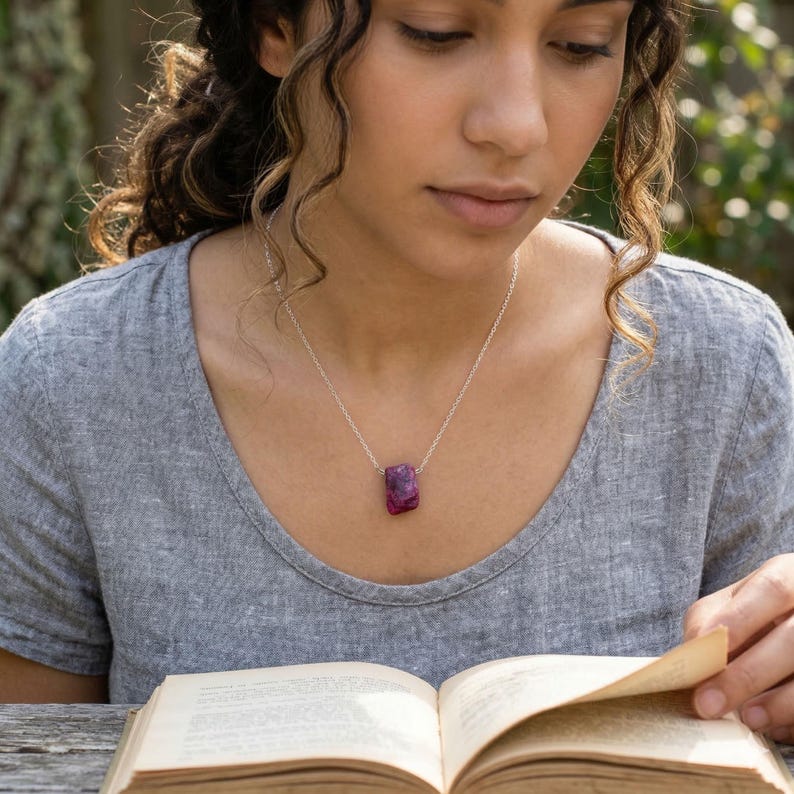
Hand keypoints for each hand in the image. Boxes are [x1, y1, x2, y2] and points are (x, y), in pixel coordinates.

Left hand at [684, 553, 793, 742]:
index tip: (706, 650)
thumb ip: (710, 620)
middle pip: (793, 638)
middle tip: (708, 704)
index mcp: (790, 576)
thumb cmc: (757, 611)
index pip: (772, 590)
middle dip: (748, 674)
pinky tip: (776, 728)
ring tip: (747, 719)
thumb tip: (692, 656)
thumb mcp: (735, 602)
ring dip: (780, 702)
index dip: (740, 619)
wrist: (791, 621)